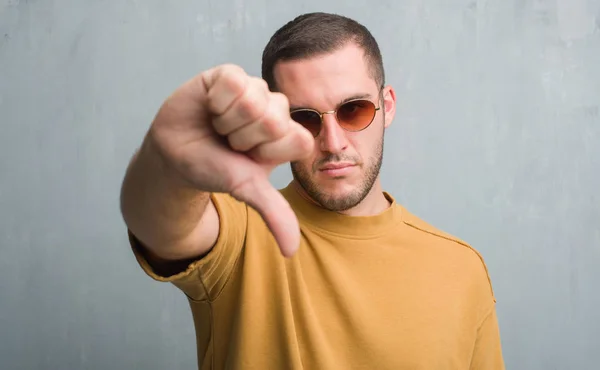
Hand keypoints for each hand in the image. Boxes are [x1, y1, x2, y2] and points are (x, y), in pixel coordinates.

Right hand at [149, 64, 314, 256]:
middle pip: (274, 119)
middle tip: (229, 141)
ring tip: (218, 125)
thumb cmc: (213, 168)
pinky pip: (234, 82)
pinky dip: (215, 100)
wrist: (174, 155)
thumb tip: (291, 252)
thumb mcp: (245, 190)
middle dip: (243, 138)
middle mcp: (275, 110)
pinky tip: (210, 107)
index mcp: (287, 136)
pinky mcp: (231, 75)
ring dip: (226, 121)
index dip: (266, 153)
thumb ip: (274, 213)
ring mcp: (254, 89)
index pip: (298, 139)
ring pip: (253, 101)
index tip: (247, 158)